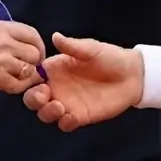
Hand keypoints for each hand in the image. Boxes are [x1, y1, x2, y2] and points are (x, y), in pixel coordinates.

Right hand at [0, 19, 42, 98]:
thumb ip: (3, 35)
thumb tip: (24, 43)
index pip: (31, 33)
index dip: (37, 44)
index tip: (35, 51)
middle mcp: (3, 42)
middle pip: (35, 52)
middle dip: (34, 61)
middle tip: (27, 67)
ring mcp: (2, 62)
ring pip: (30, 69)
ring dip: (26, 75)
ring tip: (14, 76)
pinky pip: (20, 85)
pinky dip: (17, 86)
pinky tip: (7, 84)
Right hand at [24, 36, 144, 131]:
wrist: (133, 76)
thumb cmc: (111, 58)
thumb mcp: (91, 49)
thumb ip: (72, 46)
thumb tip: (55, 36)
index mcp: (55, 69)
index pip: (32, 76)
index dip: (28, 79)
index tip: (34, 79)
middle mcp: (57, 87)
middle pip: (33, 98)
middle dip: (33, 99)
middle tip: (44, 95)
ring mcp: (67, 103)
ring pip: (45, 114)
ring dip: (47, 113)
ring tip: (59, 107)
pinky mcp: (80, 116)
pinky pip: (65, 124)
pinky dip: (65, 123)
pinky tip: (72, 117)